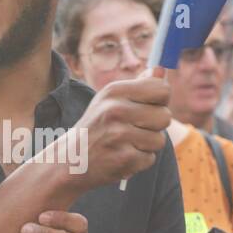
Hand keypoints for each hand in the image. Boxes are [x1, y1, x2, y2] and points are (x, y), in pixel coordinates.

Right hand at [51, 72, 169, 191]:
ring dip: (146, 146)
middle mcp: (116, 110)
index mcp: (114, 91)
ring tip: (125, 144)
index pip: (162, 89)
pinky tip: (121, 157)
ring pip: (159, 140)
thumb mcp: (109, 101)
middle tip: (135, 129)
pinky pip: (149, 158)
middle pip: (165, 116)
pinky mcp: (123, 158)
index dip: (160, 100)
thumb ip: (138, 86)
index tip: (149, 106)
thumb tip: (160, 70)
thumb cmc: (95, 128)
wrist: (67, 161)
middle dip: (155, 126)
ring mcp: (119, 135)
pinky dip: (138, 161)